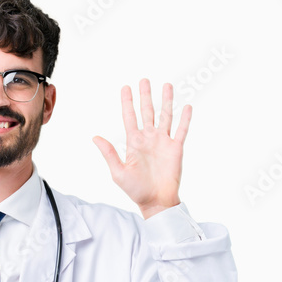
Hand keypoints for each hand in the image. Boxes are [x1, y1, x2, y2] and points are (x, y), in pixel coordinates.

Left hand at [92, 79, 189, 216]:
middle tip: (144, 80)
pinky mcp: (176, 148)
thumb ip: (109, 153)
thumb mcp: (118, 172)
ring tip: (166, 85)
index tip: (125, 87)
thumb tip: (95, 137)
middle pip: (147, 112)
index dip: (127, 102)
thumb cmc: (135, 189)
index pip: (130, 117)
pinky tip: (186, 106)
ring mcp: (163, 142)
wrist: (155, 201)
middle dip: (145, 96)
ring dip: (166, 101)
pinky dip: (184, 119)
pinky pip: (181, 130)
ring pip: (165, 116)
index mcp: (134, 142)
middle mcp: (148, 139)